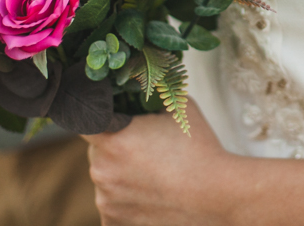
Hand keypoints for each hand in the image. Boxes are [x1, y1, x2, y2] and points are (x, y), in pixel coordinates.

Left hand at [84, 101, 236, 225]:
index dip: (100, 118)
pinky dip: (126, 200)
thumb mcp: (178, 108)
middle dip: (115, 148)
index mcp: (112, 139)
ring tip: (155, 175)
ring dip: (121, 175)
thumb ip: (150, 98)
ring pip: (105, 180)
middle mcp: (101, 172)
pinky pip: (113, 206)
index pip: (87, 121)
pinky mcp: (114, 222)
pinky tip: (151, 195)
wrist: (217, 196)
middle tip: (146, 149)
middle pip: (98, 152)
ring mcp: (106, 201)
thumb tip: (139, 90)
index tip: (114, 120)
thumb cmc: (199, 150)